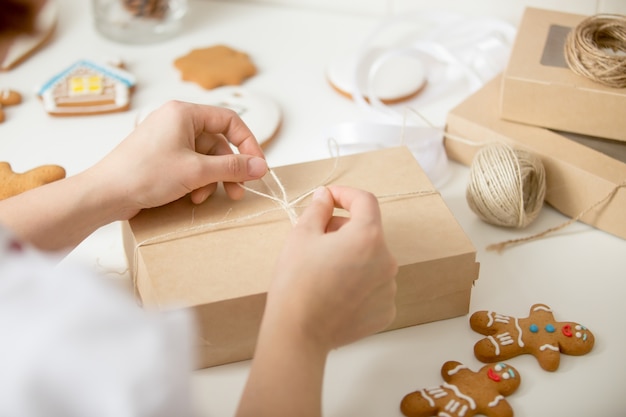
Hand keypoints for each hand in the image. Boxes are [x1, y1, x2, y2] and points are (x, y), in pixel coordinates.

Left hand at [89, 100, 267, 219]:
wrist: (105, 194)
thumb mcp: (196, 171)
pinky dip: (196, 182)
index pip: (230, 120)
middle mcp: (176, 122)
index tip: (257, 166)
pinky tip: (190, 197)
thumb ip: (232, 167)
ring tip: (205, 197)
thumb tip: (261, 167)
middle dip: (228, 169)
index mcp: (184, 113)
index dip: (248, 143)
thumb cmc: (145, 175)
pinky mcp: (161, 157)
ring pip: (205, 158)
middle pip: (218, 143)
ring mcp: (168, 140)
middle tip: (238, 191)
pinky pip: (190, 166)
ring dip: (211, 180)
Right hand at [267, 185, 397, 351]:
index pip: (365, 201)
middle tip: (318, 238)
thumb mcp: (301, 236)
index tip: (329, 198)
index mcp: (368, 236)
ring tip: (324, 270)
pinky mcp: (386, 311)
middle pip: (368, 232)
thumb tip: (325, 196)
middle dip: (345, 229)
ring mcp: (389, 288)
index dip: (346, 194)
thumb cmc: (296, 283)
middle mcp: (386, 260)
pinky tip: (336, 291)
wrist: (298, 333)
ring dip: (353, 256)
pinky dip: (359, 282)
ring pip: (372, 260)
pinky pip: (374, 286)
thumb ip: (318, 209)